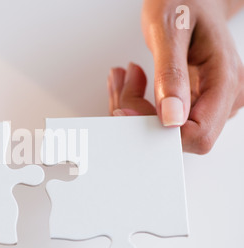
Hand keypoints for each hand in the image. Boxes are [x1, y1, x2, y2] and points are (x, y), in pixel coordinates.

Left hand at [108, 0, 243, 153]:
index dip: (161, 132)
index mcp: (224, 79)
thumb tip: (171, 119)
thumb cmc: (184, 1)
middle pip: (180, 135)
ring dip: (138, 107)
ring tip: (125, 78)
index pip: (198, 134)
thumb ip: (170, 75)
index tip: (129, 111)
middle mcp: (224, 94)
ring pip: (168, 127)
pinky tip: (133, 82)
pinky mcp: (196, 98)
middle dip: (142, 117)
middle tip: (122, 86)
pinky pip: (166, 115)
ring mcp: (211, 98)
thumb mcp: (168, 31)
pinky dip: (142, 102)